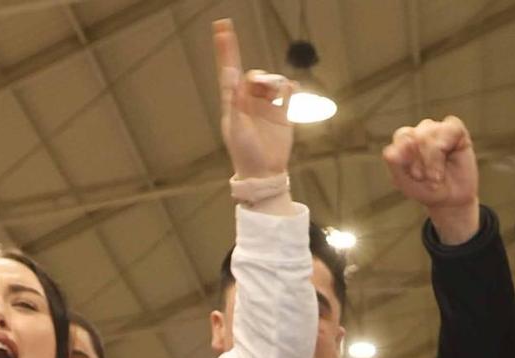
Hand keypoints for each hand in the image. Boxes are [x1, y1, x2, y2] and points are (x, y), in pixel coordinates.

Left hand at [213, 18, 292, 185]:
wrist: (264, 173)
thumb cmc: (244, 152)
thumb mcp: (235, 126)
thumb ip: (234, 100)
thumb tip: (231, 74)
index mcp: (233, 102)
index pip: (228, 69)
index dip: (226, 48)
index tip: (222, 26)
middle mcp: (249, 101)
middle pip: (253, 76)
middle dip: (259, 76)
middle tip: (263, 85)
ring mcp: (266, 107)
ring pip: (270, 83)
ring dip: (274, 82)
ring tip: (277, 92)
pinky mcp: (282, 116)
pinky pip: (286, 96)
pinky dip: (289, 88)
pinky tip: (291, 87)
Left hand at [383, 116, 480, 242]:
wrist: (452, 201)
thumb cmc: (428, 190)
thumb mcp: (404, 181)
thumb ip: (394, 162)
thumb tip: (393, 148)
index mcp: (405, 138)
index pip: (402, 137)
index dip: (409, 159)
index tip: (416, 177)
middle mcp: (421, 130)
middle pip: (416, 137)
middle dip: (422, 163)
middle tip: (428, 178)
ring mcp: (439, 128)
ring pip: (431, 135)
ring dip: (434, 161)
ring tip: (437, 176)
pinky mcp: (456, 129)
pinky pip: (451, 130)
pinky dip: (447, 150)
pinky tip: (450, 161)